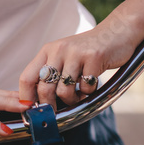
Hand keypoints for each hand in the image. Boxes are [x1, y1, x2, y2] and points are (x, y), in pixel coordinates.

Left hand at [18, 23, 139, 108]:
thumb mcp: (65, 57)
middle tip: (57, 112)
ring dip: (72, 100)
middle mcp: (58, 50)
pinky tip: (92, 84)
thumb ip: (52, 75)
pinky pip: (85, 88)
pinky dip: (89, 92)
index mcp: (48, 51)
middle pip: (44, 89)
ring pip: (63, 91)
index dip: (26, 98)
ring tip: (79, 94)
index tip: (31, 112)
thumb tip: (38, 104)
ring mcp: (76, 53)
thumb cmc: (89, 51)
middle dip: (50, 106)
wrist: (117, 32)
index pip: (27, 77)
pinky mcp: (94, 57)